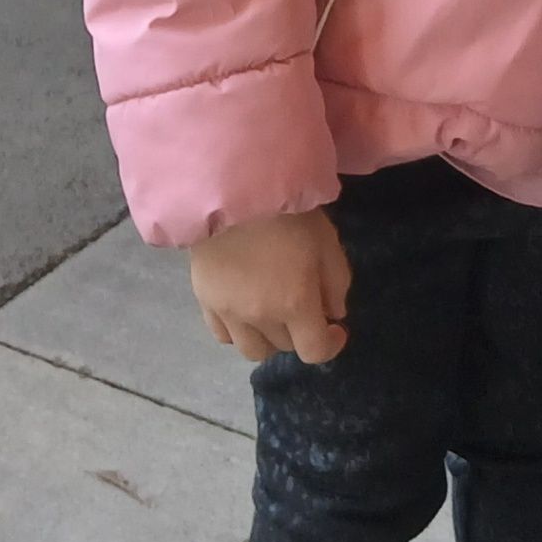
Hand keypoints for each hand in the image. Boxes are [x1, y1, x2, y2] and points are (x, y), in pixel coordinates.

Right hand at [191, 210, 350, 364]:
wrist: (235, 190)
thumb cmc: (288, 213)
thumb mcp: (327, 243)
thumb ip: (336, 284)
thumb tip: (333, 313)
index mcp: (294, 303)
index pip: (314, 352)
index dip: (330, 346)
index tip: (335, 327)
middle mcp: (260, 317)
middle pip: (285, 347)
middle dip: (301, 332)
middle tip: (304, 306)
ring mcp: (228, 312)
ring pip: (252, 350)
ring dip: (270, 339)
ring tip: (273, 315)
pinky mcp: (205, 301)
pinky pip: (222, 335)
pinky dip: (239, 332)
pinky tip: (245, 311)